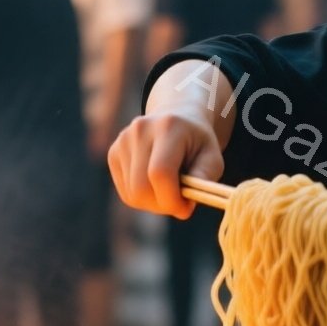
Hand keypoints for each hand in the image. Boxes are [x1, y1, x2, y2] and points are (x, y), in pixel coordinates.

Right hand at [108, 110, 223, 219]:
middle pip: (141, 188)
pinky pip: (126, 193)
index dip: (172, 199)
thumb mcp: (213, 157)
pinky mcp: (113, 153)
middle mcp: (140, 130)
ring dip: (154, 203)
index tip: (186, 207)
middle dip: (163, 205)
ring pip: (133, 194)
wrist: (177, 118)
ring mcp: (123, 141)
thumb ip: (204, 178)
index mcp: (169, 127)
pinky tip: (155, 184)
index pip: (160, 172)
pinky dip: (143, 198)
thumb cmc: (197, 142)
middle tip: (179, 203)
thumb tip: (185, 204)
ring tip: (169, 189)